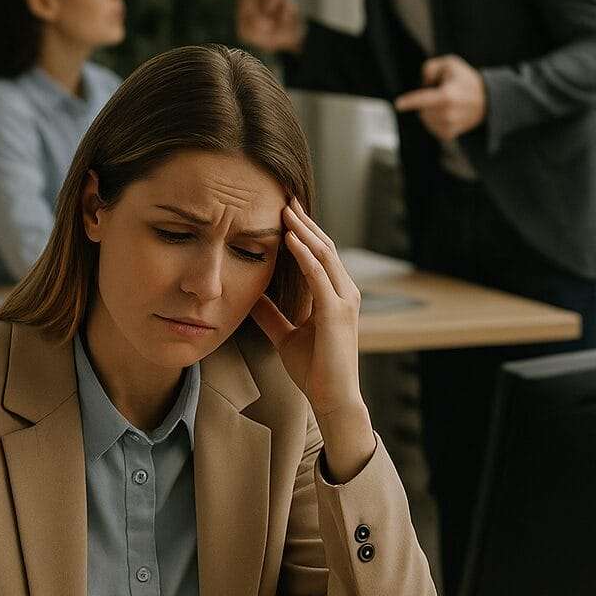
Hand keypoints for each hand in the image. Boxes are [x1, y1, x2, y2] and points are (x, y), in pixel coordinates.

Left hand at [200, 0, 304, 54]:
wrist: (290, 37)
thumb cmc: (266, 34)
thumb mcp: (249, 34)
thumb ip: (247, 28)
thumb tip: (262, 21)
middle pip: (247, 0)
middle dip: (252, 18)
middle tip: (261, 28)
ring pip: (266, 5)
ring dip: (267, 20)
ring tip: (271, 26)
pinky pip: (279, 11)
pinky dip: (280, 22)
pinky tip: (283, 24)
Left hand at [251, 199, 374, 481]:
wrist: (332, 399)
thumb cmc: (314, 369)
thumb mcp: (287, 335)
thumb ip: (272, 314)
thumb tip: (251, 296)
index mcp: (335, 295)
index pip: (319, 252)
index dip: (303, 230)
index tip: (284, 210)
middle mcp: (344, 292)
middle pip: (324, 245)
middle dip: (303, 221)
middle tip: (284, 197)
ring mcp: (344, 300)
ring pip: (324, 254)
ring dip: (304, 230)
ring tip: (285, 210)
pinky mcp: (337, 312)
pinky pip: (319, 275)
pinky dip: (305, 255)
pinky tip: (291, 239)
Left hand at [394, 54, 486, 140]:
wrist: (487, 100)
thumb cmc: (465, 80)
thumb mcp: (449, 63)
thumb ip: (430, 68)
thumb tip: (422, 84)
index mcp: (447, 96)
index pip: (423, 100)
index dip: (409, 101)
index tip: (398, 104)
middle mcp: (447, 113)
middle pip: (421, 108)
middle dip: (424, 101)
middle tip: (440, 93)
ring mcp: (449, 126)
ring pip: (424, 118)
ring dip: (428, 111)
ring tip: (445, 103)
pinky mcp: (449, 134)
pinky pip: (430, 127)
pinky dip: (433, 119)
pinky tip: (445, 113)